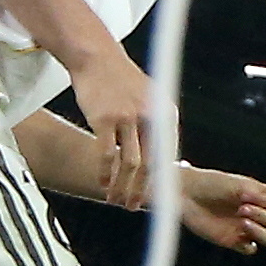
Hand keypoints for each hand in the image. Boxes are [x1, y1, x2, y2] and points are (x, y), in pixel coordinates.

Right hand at [65, 50, 155, 195]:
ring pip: (129, 163)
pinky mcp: (104, 119)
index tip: (157, 198)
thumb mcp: (150, 99)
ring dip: (122, 186)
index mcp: (165, 114)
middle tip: (134, 206)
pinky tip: (102, 183)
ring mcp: (127, 117)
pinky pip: (106, 154)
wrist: (97, 59)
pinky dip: (104, 172)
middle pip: (151, 164)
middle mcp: (151, 116)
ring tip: (116, 199)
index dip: (161, 180)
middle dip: (142, 190)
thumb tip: (162, 157)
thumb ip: (156, 126)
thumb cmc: (122, 81)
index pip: (168, 155)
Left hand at [171, 166, 265, 255]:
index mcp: (260, 196)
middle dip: (265, 216)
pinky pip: (250, 249)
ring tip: (242, 222)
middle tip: (242, 208)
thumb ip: (260, 194)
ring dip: (260, 231)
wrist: (185, 194)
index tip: (250, 195)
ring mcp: (244, 227)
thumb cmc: (212, 184)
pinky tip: (238, 234)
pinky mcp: (232, 240)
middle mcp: (255, 212)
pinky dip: (249, 244)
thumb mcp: (239, 184)